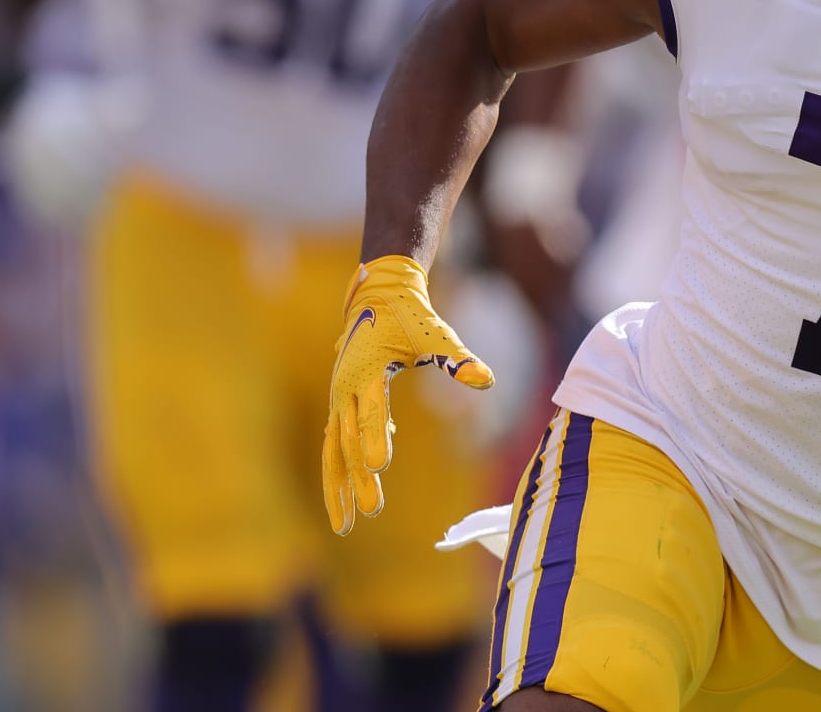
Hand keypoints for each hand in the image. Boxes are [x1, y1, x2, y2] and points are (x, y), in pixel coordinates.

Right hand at [323, 256, 493, 534]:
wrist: (379, 295)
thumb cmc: (409, 315)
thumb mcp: (436, 333)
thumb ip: (458, 358)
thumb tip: (486, 380)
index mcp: (366, 370)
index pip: (371, 411)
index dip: (375, 439)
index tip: (379, 469)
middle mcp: (345, 387)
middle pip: (348, 440)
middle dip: (357, 479)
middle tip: (370, 513)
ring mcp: (339, 396)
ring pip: (334, 449)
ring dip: (339, 485)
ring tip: (344, 524)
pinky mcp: (342, 401)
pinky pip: (337, 441)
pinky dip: (341, 467)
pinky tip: (357, 487)